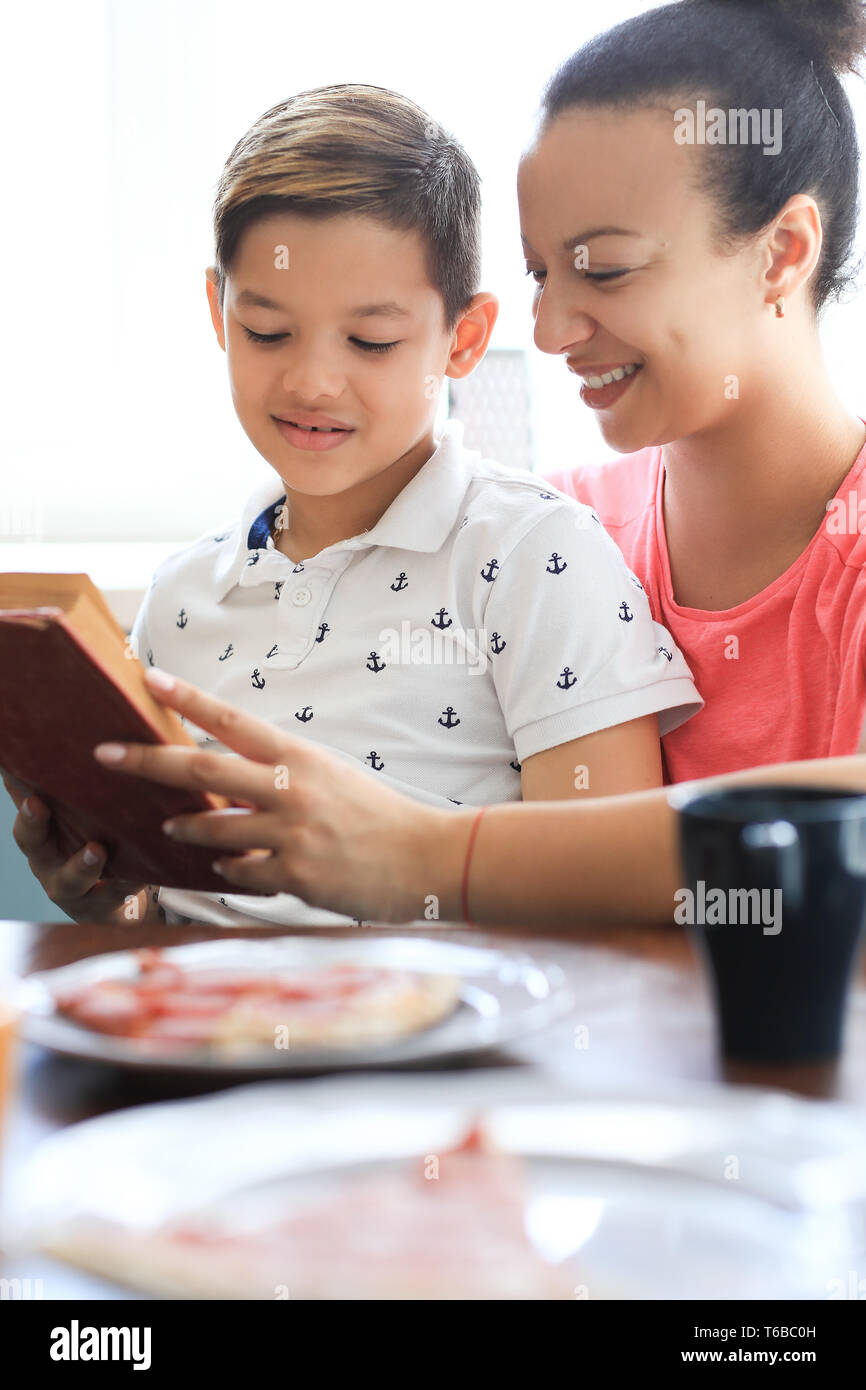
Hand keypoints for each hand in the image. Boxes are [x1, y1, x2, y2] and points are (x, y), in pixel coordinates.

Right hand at [1, 767, 154, 924]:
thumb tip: (93, 716)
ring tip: (97, 849)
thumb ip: (87, 777)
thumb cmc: (101, 838)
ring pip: (68, 879)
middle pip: (30, 840)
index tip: (14, 765)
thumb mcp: (88, 809)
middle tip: (36, 804)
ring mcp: (70, 887)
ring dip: (81, 863)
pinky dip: (126, 887)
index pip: (23, 798)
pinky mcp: (100, 909)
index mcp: (44, 826)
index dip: (17, 783)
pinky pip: (111, 900)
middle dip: (32, 822)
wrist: (118, 899)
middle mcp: (47, 857)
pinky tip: (141, 876)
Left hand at [91, 668, 470, 922]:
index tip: (148, 678)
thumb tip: (229, 779)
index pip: (232, 718)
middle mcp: (289, 789)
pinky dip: (228, 870)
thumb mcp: (331, 775)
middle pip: (202, 767)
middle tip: (107, 754)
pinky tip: (227, 869)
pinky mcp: (295, 875)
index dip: (187, 698)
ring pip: (212, 827)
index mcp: (299, 756)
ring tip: (172, 824)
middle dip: (147, 761)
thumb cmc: (378, 814)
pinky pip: (240, 873)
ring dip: (186, 826)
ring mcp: (290, 833)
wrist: (425, 857)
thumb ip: (281, 772)